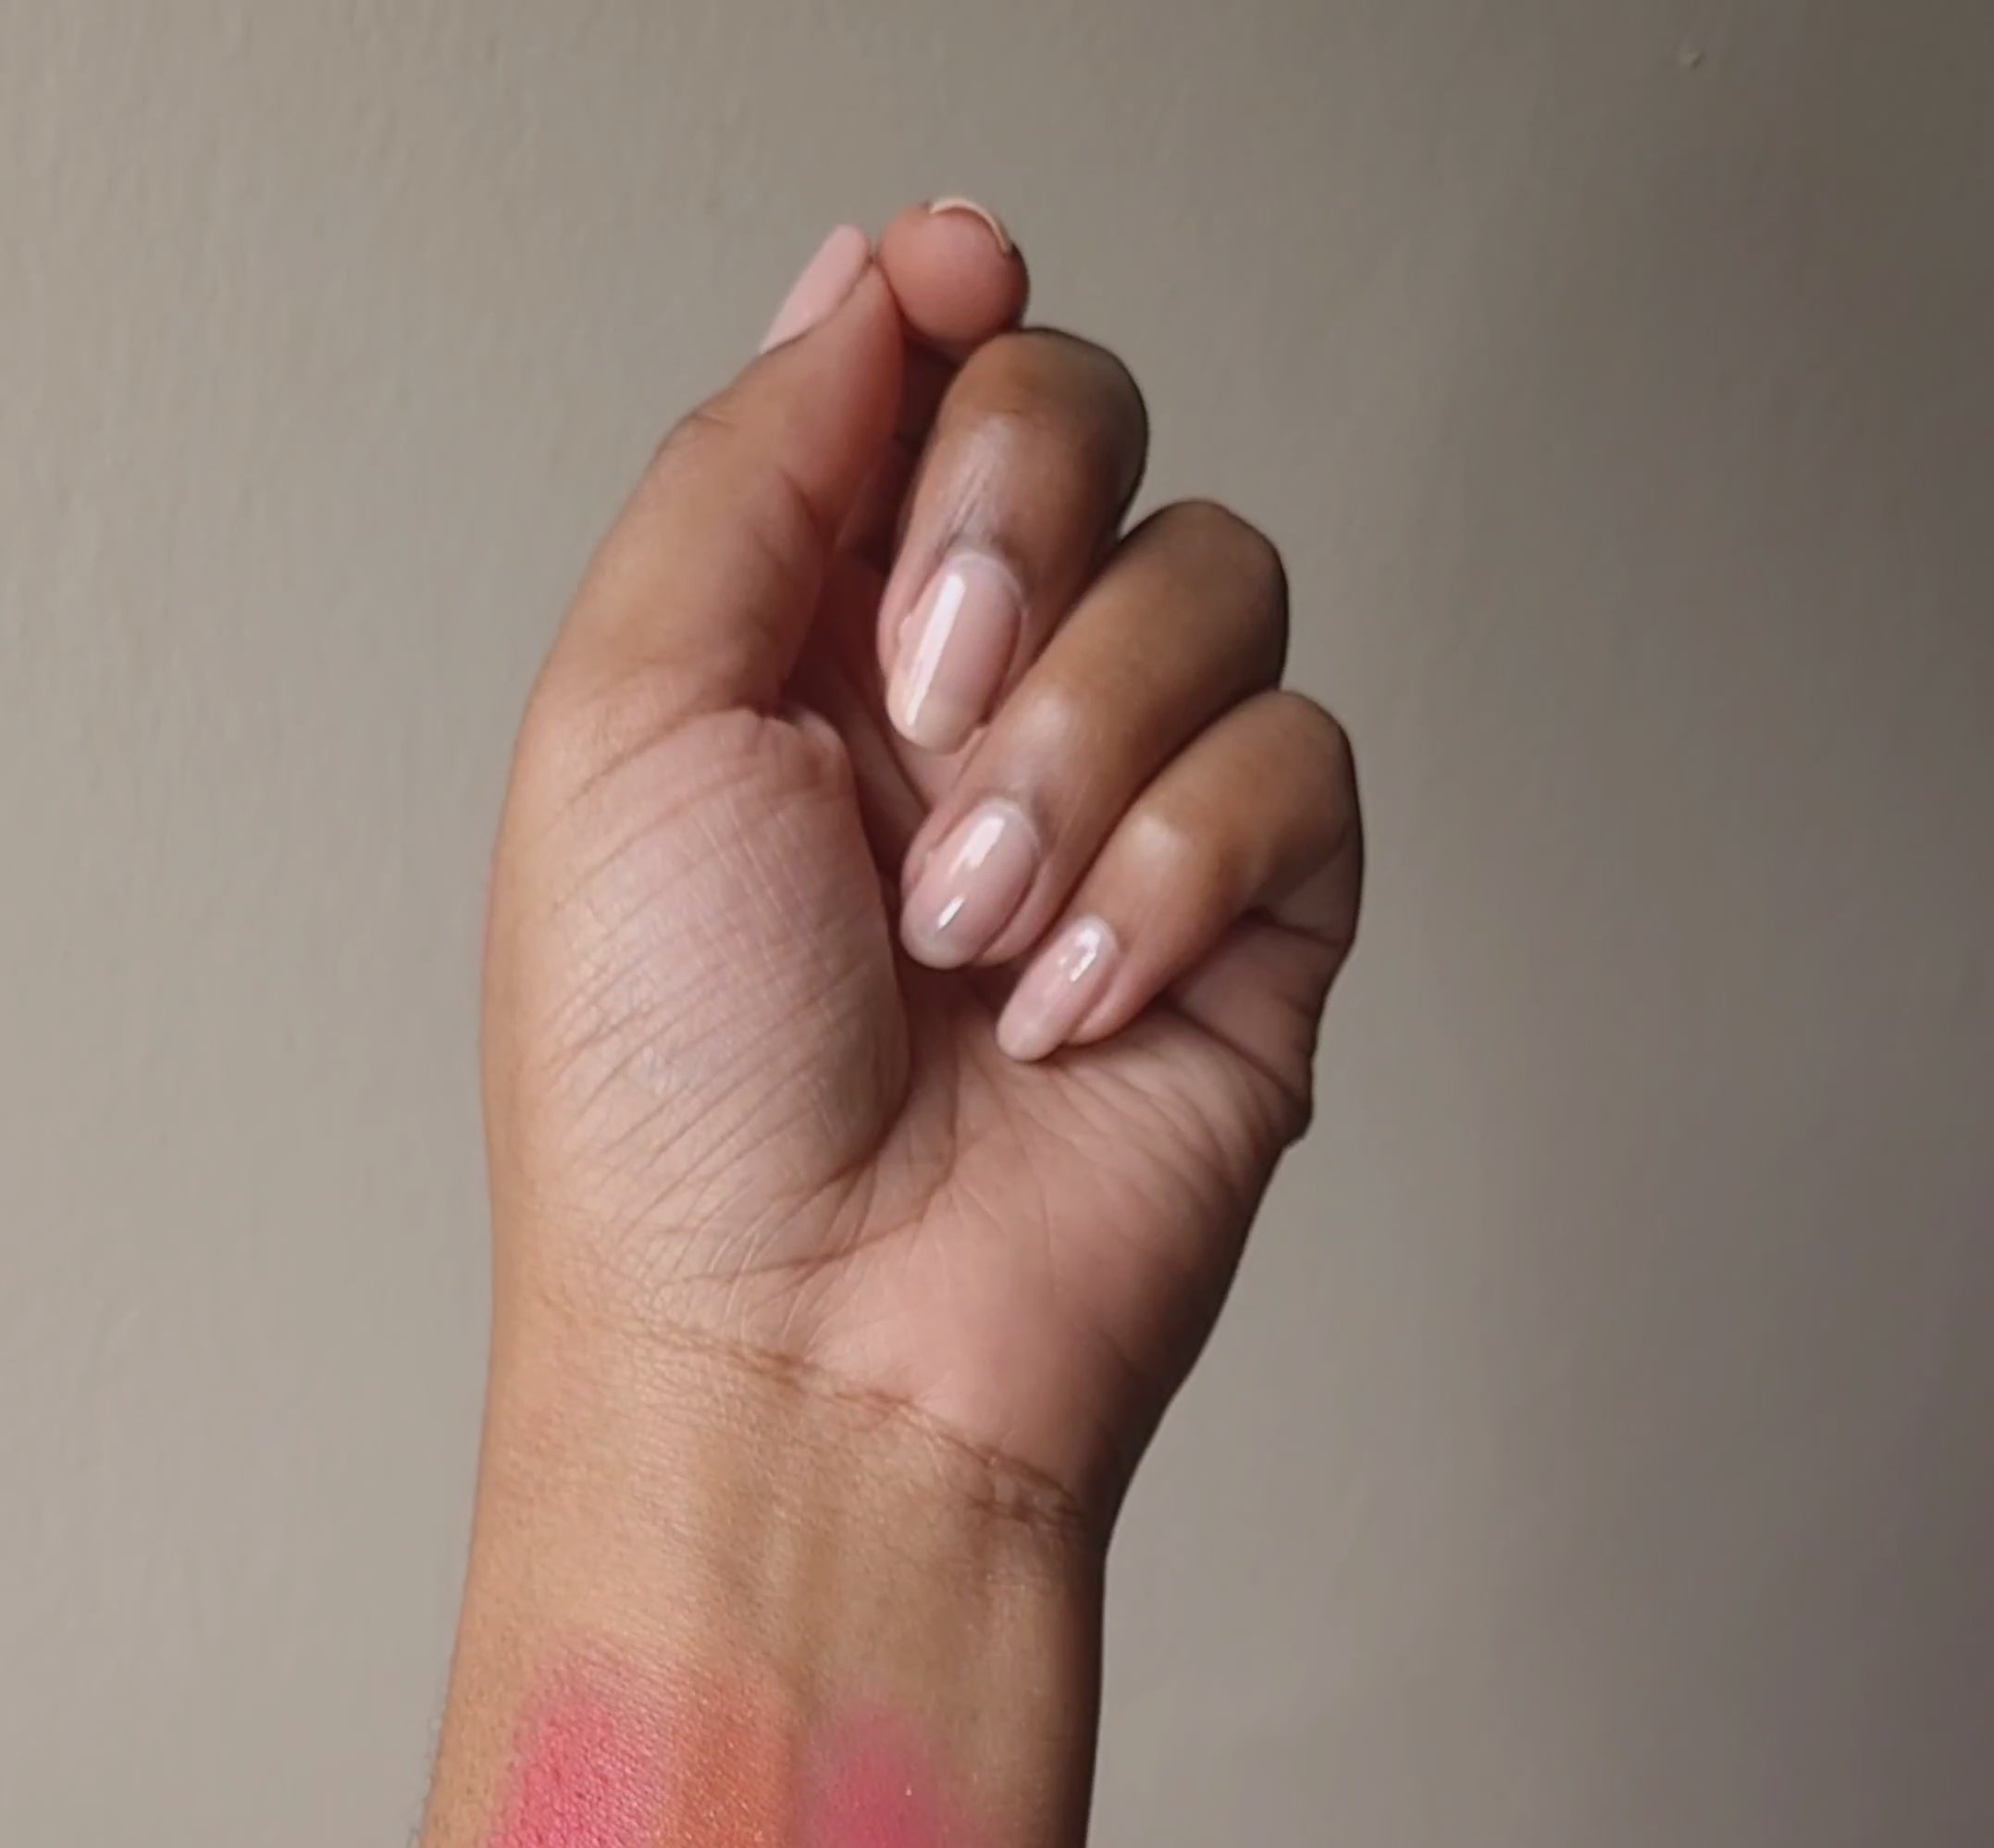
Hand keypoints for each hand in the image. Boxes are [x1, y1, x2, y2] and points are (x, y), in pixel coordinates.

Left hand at [481, 203, 1361, 1525]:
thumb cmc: (669, 1108)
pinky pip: (1302, 757)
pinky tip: (1076, 1002)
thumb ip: (751, 459)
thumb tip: (883, 275)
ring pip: (1218, 577)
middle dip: (1008, 519)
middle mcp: (966, 715)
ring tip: (967, 930)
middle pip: (1090, 422)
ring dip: (1080, 741)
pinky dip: (1184, 867)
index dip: (957, 313)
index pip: (925, 378)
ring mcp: (1121, 820)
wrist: (806, 1357)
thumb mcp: (622, 718)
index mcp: (793, 649)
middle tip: (921, 692)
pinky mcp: (1257, 933)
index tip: (955, 288)